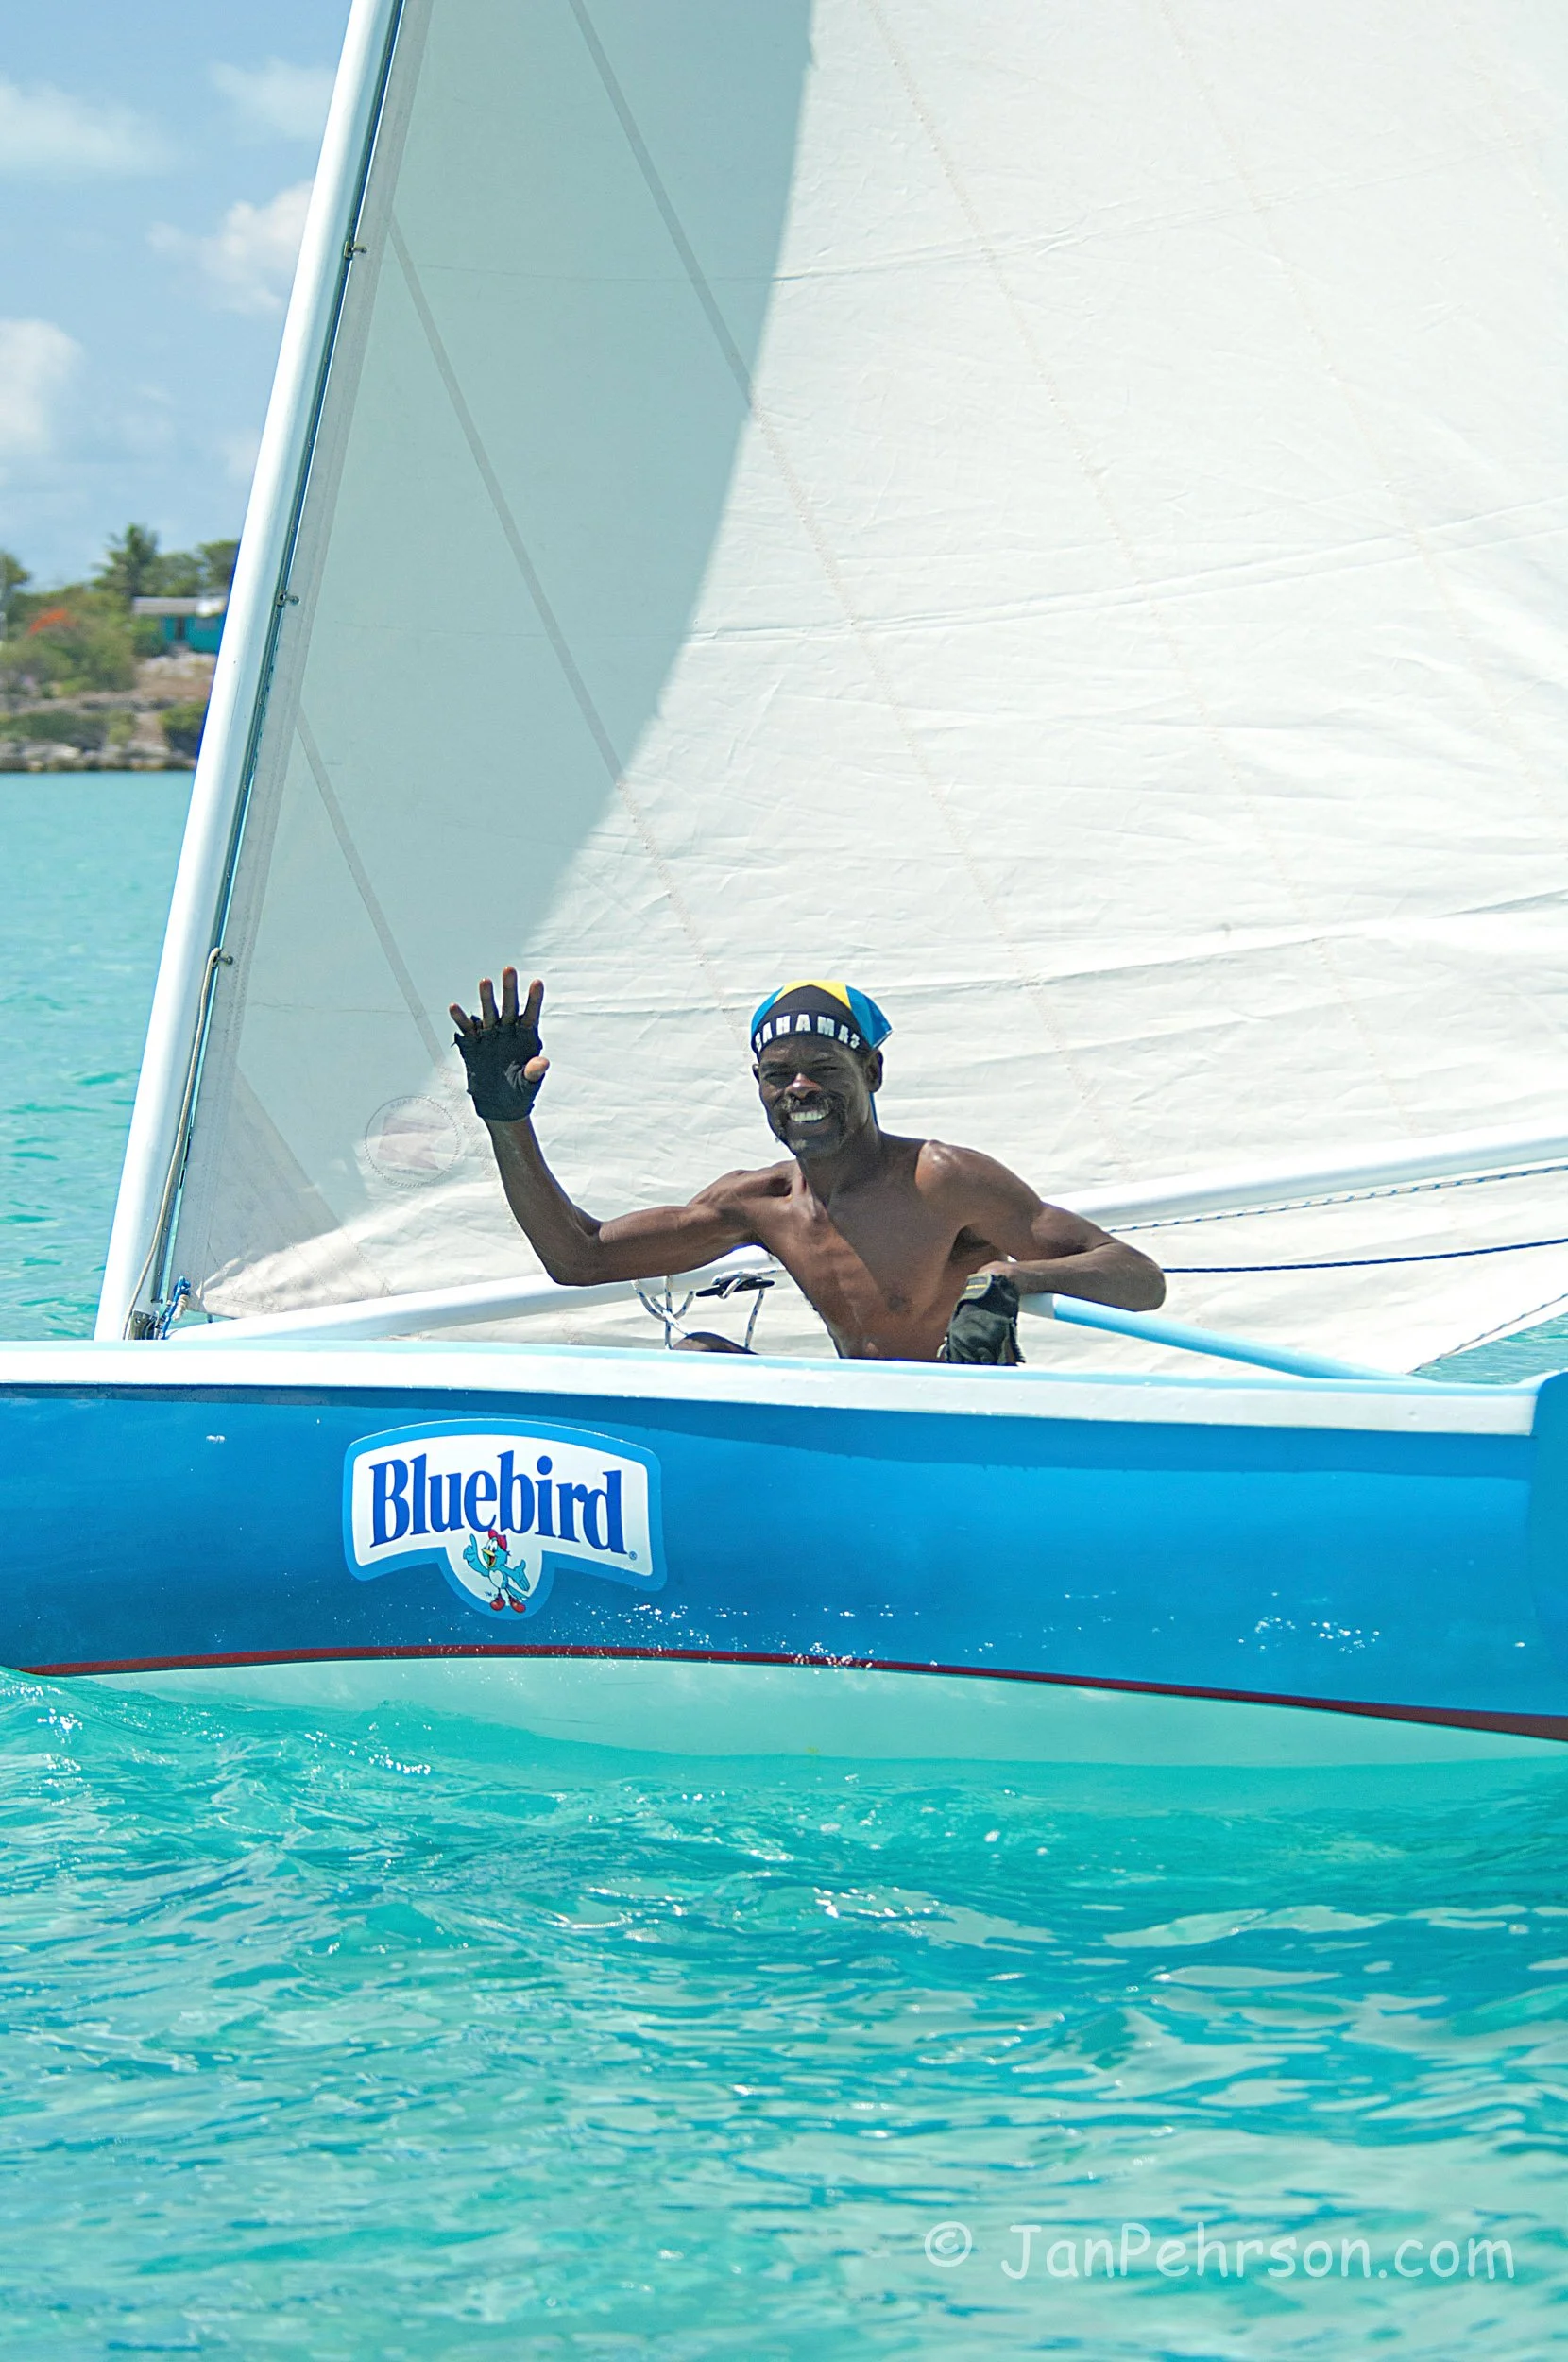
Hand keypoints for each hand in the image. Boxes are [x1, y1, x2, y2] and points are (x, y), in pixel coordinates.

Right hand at [449, 968, 549, 1123]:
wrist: (499, 1105)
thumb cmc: (520, 1092)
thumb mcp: (529, 1084)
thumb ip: (534, 1072)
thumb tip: (543, 1062)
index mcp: (526, 1036)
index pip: (531, 1014)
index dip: (534, 999)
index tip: (538, 982)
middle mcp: (508, 1031)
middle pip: (509, 1007)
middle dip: (509, 989)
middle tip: (509, 969)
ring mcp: (490, 1035)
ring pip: (488, 1012)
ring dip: (486, 997)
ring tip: (485, 981)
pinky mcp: (473, 1044)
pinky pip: (466, 1028)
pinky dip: (460, 1018)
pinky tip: (454, 1007)